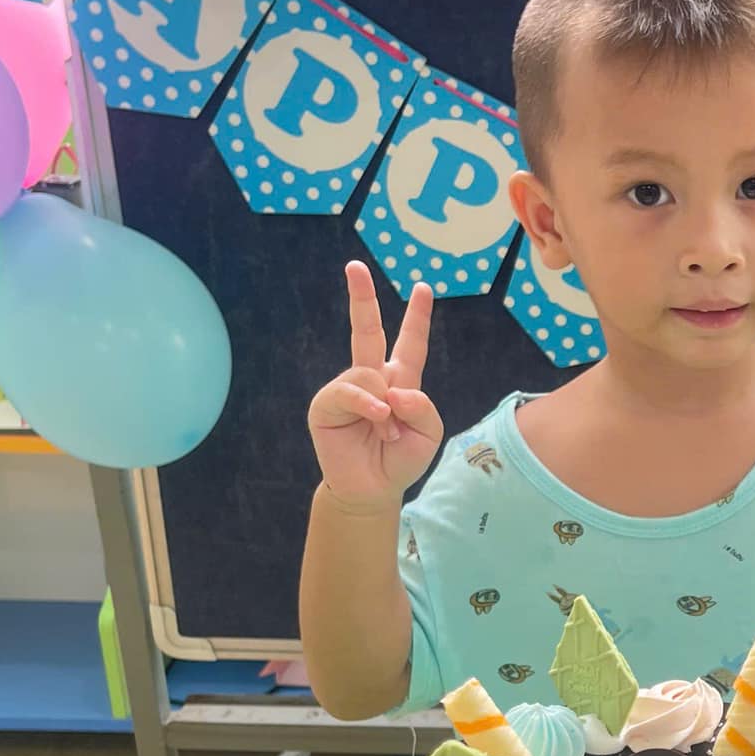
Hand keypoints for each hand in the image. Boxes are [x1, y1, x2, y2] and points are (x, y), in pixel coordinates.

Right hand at [307, 261, 442, 508]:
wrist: (373, 489)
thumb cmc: (400, 459)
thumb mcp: (428, 434)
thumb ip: (423, 407)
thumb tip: (394, 388)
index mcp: (400, 380)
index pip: (410, 343)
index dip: (417, 317)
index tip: (423, 288)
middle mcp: (372, 378)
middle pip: (367, 330)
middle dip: (361, 297)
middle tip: (354, 266)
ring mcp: (347, 388)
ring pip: (369, 371)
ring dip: (385, 405)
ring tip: (386, 431)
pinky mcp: (326, 404)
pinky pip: (350, 389)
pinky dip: (367, 404)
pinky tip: (377, 419)